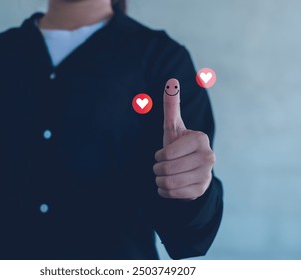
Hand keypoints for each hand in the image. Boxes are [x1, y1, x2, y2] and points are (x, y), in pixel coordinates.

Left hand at [153, 78, 214, 199]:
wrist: (191, 170)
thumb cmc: (178, 146)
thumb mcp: (173, 127)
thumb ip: (172, 105)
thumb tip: (171, 80)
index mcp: (200, 139)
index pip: (166, 154)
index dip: (159, 156)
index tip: (163, 155)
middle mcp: (208, 156)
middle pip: (166, 169)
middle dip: (158, 169)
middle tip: (163, 167)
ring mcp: (207, 175)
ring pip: (167, 183)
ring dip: (160, 181)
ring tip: (165, 176)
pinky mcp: (202, 190)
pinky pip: (171, 194)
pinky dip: (165, 191)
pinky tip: (171, 186)